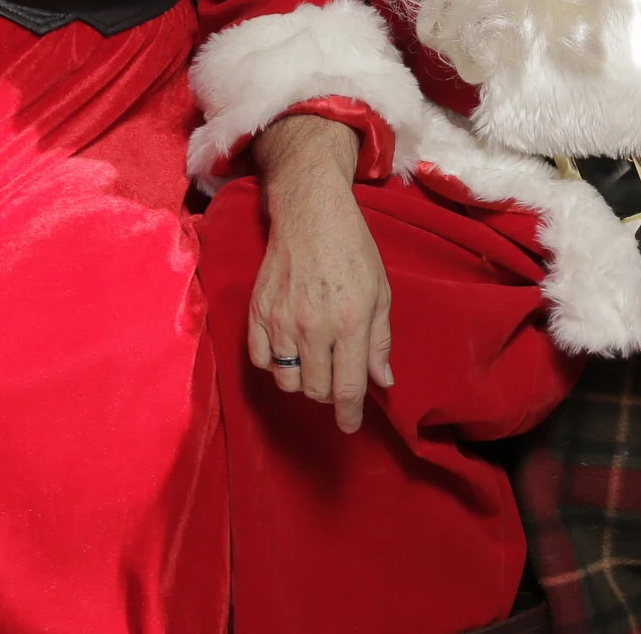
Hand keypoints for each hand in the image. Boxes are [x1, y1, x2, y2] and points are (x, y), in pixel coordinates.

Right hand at [249, 114, 392, 431]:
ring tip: (314, 363)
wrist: (310, 213)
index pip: (347, 389)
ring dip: (302, 381)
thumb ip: (379, 342)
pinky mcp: (257, 311)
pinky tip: (289, 352)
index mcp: (349, 323)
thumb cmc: (352, 250)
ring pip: (287, 380)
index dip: (349, 415)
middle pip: (315, 390)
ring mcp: (280, 320)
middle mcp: (313, 327)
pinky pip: (260, 359)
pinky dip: (275, 365)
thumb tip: (383, 382)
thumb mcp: (380, 293)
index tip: (350, 426)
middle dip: (328, 396)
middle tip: (336, 381)